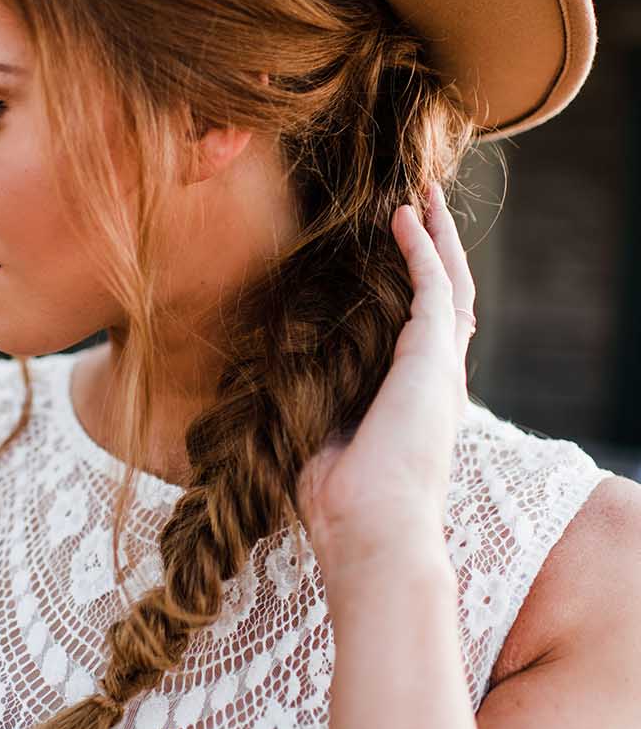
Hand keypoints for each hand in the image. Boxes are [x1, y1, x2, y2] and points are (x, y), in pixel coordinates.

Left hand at [295, 181, 476, 591]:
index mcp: (415, 401)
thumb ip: (316, 404)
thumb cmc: (340, 504)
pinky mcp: (433, 357)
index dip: (415, 289)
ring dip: (437, 236)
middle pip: (449, 297)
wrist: (370, 531)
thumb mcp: (323, 438)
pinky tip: (403, 215)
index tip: (396, 254)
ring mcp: (441, 367)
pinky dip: (420, 246)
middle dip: (437, 250)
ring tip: (422, 197)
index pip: (424, 331)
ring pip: (452, 282)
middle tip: (424, 208)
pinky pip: (433, 284)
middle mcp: (437, 380)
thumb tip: (276, 382)